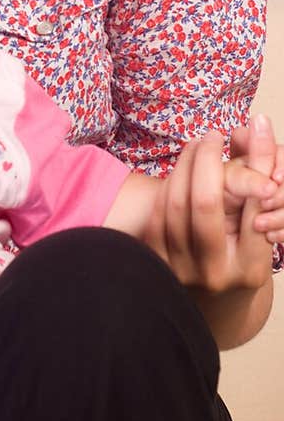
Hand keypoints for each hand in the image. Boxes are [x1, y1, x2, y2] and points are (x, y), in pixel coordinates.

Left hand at [142, 119, 276, 294]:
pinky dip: (168, 187)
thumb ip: (263, 167)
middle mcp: (215, 274)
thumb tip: (260, 122)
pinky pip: (157, 214)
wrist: (215, 297)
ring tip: (196, 147)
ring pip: (175, 205)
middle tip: (211, 136)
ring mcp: (182, 272)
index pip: (249, 206)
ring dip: (183, 167)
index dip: (242, 163)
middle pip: (204, 203)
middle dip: (205, 160)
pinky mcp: (157, 264)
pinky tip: (180, 171)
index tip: (237, 133)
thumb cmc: (246, 250)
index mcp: (250, 267)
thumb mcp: (263, 216)